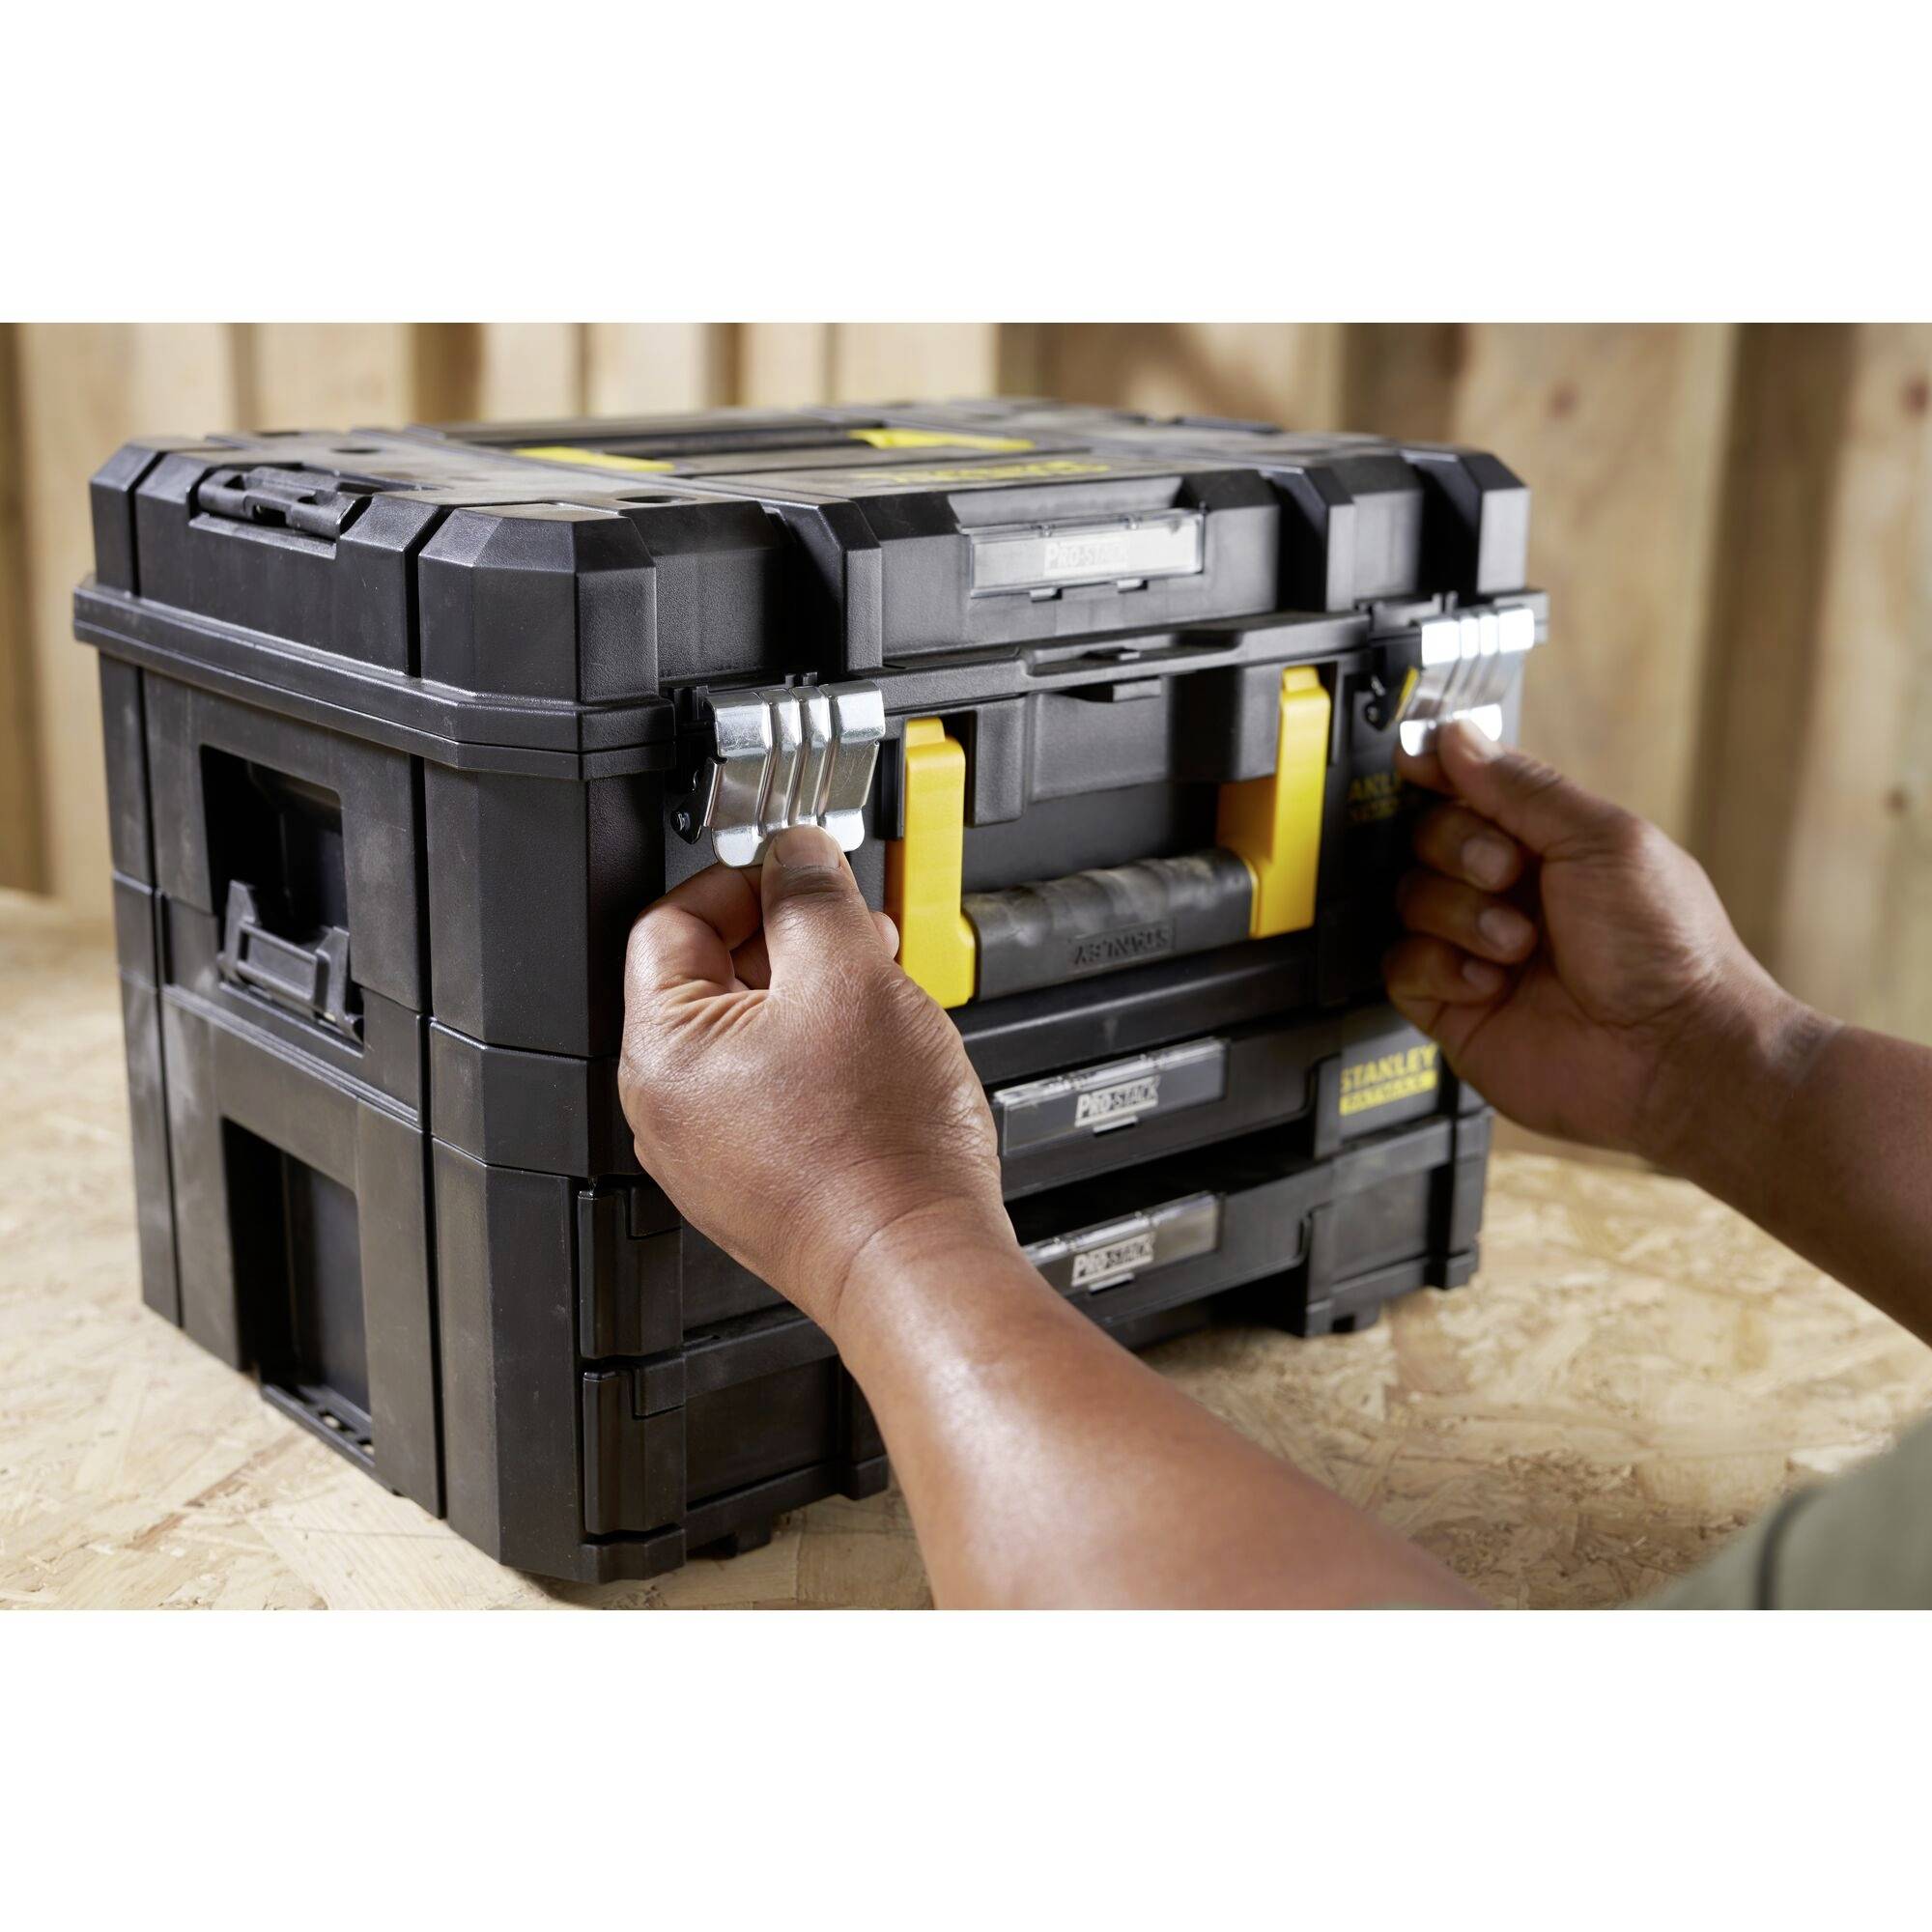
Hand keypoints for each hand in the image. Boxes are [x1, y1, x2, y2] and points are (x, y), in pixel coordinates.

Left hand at [618, 826, 1011, 1333]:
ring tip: (883, 993)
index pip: (674, 918)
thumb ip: (810, 891)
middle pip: (717, 975)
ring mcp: (716, 1151)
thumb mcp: (848, 973)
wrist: (919, 1260)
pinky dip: (827, 1055)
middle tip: (857, 930)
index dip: (746, 878)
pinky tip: (880, 1055)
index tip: (803, 871)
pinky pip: (781, 1088)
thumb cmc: (878, 1149)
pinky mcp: (764, 1179)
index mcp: (663, 1050)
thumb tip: (794, 851)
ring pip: (757, 1032)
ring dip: (819, 994)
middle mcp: (672, 1108)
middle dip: (794, 938)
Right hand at [1383, 719, 1803, 1164]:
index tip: (1415, 762)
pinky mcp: (1454, 1006)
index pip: (1471, 791)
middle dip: (1460, 850)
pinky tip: (1490, 982)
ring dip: (1461, 916)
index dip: (1439, 774)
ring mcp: (1478, 949)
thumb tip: (1456, 738)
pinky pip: (1401, 965)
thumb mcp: (1602, 839)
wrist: (1669, 1053)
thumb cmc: (1665, 949)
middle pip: (1428, 838)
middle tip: (1506, 875)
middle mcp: (1510, 893)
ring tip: (1517, 946)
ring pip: (1411, 899)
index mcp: (1551, 845)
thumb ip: (1521, 788)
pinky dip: (1441, 967)